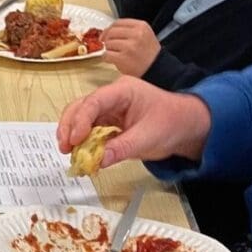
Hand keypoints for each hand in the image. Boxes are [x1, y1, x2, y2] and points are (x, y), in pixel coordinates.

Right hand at [56, 75, 210, 166]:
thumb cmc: (172, 124)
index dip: (81, 120)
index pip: (94, 102)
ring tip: (68, 152)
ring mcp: (107, 108)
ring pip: (80, 117)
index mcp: (123, 91)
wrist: (187, 126)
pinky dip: (81, 141)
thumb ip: (122, 148)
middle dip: (69, 127)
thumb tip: (97, 161)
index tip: (74, 140)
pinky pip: (88, 129)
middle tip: (65, 148)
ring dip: (71, 134)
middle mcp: (111, 96)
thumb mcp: (149, 138)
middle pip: (80, 107)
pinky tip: (78, 152)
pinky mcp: (107, 121)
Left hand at [102, 19, 160, 76]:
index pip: (118, 22)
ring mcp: (130, 46)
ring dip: (109, 49)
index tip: (106, 34)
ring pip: (108, 43)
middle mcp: (136, 34)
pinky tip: (113, 60)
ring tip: (117, 54)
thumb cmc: (148, 54)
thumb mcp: (144, 34)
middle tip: (110, 46)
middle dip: (108, 39)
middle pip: (111, 32)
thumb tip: (107, 31)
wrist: (155, 69)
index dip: (109, 28)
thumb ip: (128, 30)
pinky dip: (107, 58)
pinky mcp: (123, 58)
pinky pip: (106, 54)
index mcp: (141, 26)